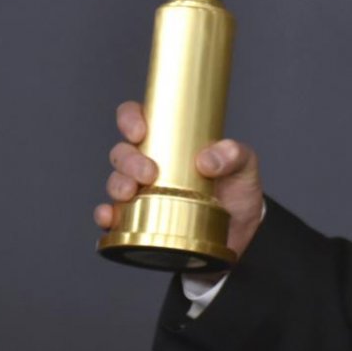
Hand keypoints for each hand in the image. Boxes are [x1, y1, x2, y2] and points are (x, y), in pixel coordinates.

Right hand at [94, 101, 264, 259]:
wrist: (241, 231)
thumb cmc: (238, 190)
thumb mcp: (245, 166)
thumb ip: (234, 154)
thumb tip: (206, 159)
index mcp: (172, 142)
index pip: (140, 119)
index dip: (131, 118)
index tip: (140, 130)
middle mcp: (152, 164)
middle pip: (122, 152)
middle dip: (128, 160)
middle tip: (149, 172)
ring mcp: (143, 193)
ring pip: (116, 181)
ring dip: (117, 185)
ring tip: (131, 194)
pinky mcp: (139, 221)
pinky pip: (112, 217)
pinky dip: (106, 216)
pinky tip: (110, 217)